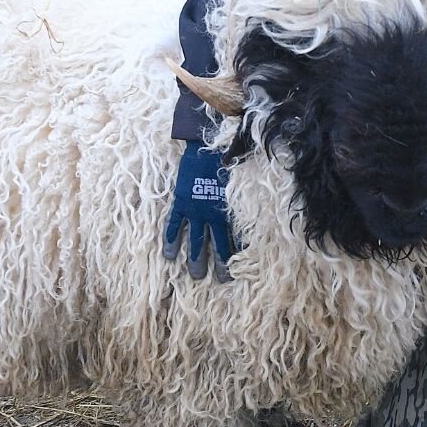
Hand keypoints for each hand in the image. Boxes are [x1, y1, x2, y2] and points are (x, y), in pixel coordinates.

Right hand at [163, 141, 236, 281]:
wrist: (206, 146)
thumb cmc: (228, 162)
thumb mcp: (240, 184)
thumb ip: (242, 202)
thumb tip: (257, 217)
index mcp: (229, 211)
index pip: (234, 239)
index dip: (236, 255)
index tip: (239, 270)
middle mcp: (212, 215)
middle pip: (216, 245)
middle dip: (218, 264)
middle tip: (219, 280)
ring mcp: (195, 211)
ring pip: (195, 241)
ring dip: (195, 259)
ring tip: (196, 275)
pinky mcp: (181, 203)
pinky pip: (173, 226)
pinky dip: (170, 240)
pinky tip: (169, 255)